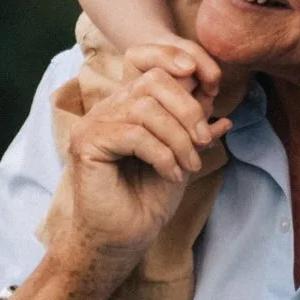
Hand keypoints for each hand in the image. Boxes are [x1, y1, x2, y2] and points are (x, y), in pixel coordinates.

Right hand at [59, 43, 230, 259]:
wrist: (123, 238)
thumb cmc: (149, 198)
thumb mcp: (183, 154)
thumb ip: (193, 123)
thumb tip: (214, 93)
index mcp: (128, 103)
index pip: (149, 61)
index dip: (181, 62)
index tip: (212, 84)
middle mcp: (108, 107)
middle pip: (154, 81)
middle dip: (188, 109)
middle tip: (203, 141)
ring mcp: (94, 123)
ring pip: (146, 108)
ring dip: (178, 138)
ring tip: (189, 165)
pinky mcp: (86, 143)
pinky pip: (134, 134)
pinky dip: (162, 154)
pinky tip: (171, 173)